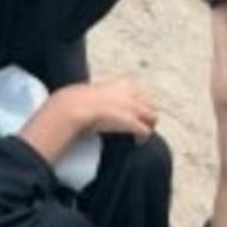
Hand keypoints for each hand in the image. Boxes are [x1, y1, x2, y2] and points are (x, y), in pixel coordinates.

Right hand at [19, 78, 158, 162]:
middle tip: (139, 127)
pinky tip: (137, 142)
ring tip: (139, 136)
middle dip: (147, 116)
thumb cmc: (76, 101)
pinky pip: (146, 130)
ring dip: (148, 126)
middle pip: (151, 104)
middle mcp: (130, 93)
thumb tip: (90, 100)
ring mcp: (132, 106)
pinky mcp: (131, 121)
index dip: (139, 105)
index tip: (133, 114)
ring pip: (153, 117)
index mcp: (121, 84)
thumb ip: (98, 95)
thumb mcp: (90, 93)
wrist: (73, 106)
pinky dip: (143, 137)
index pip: (141, 93)